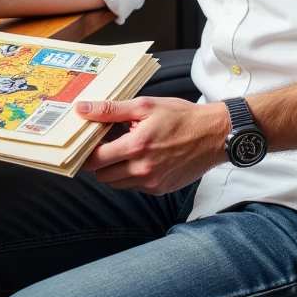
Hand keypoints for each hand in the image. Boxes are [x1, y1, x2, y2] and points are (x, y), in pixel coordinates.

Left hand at [79, 96, 230, 193]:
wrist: (215, 135)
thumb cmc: (182, 117)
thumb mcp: (145, 106)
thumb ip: (110, 110)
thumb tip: (82, 109)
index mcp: (136, 146)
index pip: (94, 160)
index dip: (87, 152)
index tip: (88, 143)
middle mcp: (142, 170)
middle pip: (102, 176)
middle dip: (100, 162)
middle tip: (109, 145)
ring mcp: (152, 183)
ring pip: (117, 184)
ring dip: (115, 170)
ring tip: (128, 151)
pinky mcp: (160, 190)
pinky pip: (134, 188)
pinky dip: (131, 176)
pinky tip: (142, 159)